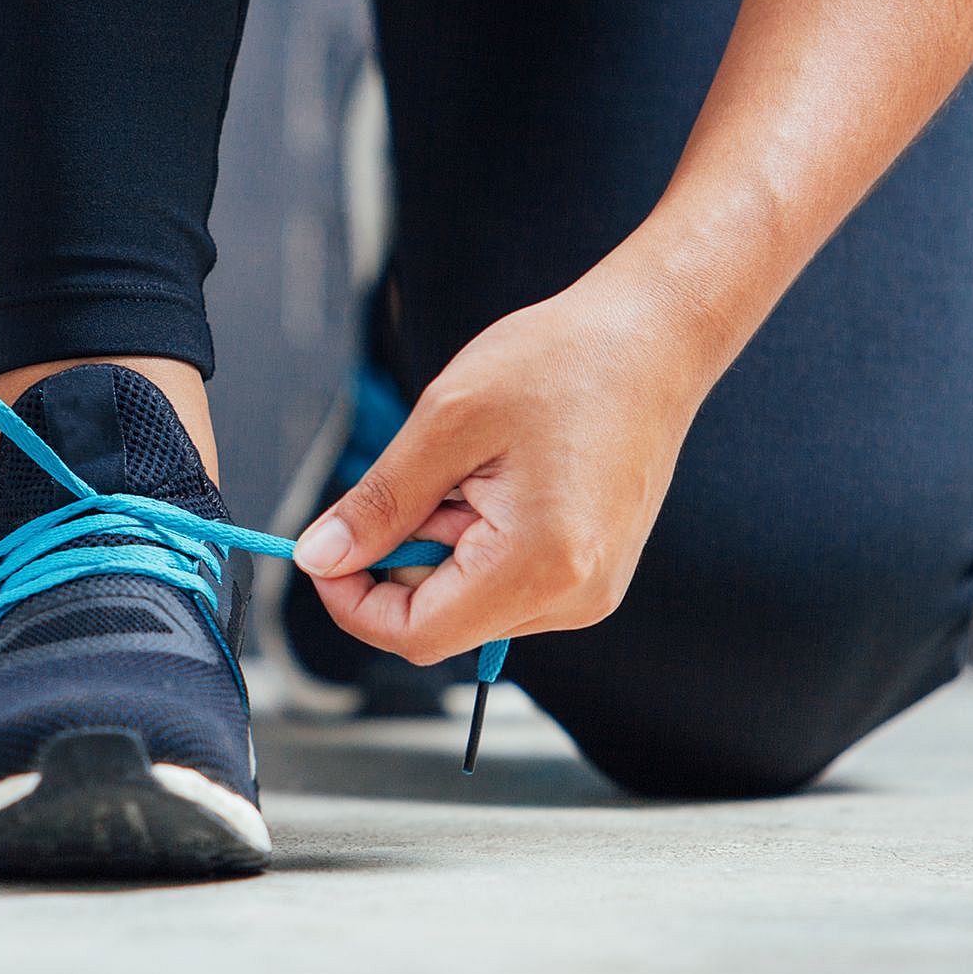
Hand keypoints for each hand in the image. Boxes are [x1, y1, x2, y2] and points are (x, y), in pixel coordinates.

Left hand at [291, 267, 717, 663]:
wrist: (652, 338)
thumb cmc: (565, 361)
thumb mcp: (446, 422)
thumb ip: (379, 503)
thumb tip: (320, 557)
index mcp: (541, 565)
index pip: (417, 635)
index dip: (353, 604)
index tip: (325, 553)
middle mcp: (574, 596)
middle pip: (440, 622)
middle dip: (403, 560)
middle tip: (424, 479)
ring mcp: (588, 590)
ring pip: (467, 604)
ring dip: (440, 547)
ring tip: (474, 470)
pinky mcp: (589, 574)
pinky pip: (503, 584)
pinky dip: (474, 542)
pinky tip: (498, 483)